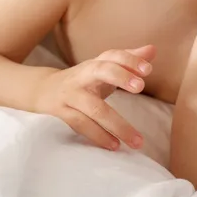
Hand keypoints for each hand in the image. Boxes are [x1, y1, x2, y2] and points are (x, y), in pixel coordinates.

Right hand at [34, 45, 155, 149]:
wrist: (43, 90)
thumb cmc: (84, 79)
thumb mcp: (104, 68)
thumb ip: (128, 60)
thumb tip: (153, 50)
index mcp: (96, 63)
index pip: (113, 56)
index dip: (130, 60)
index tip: (148, 69)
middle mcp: (83, 75)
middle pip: (101, 70)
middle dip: (120, 76)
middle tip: (140, 87)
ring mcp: (72, 94)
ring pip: (95, 108)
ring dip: (117, 124)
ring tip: (137, 140)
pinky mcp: (62, 112)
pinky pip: (82, 125)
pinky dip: (99, 136)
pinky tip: (115, 146)